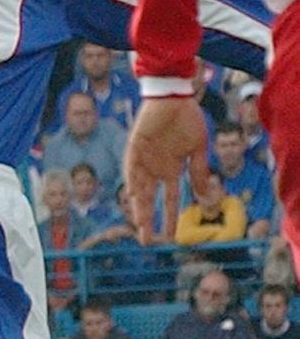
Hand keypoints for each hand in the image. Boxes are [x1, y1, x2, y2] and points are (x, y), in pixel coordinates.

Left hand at [125, 96, 209, 243]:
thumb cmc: (186, 120)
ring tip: (139, 224)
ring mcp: (144, 160)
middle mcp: (155, 170)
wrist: (174, 96)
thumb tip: (207, 197)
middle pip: (149, 200)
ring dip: (138, 206)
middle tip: (148, 242)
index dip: (170, 218)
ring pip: (138, 188)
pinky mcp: (134, 148)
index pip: (170, 200)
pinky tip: (133, 194)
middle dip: (148, 220)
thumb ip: (200, 172)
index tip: (172, 238)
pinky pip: (131, 167)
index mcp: (171, 171)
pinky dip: (132, 180)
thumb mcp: (197, 149)